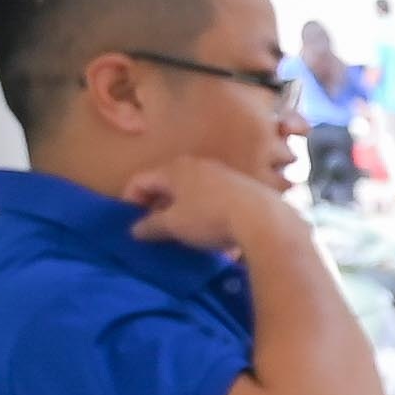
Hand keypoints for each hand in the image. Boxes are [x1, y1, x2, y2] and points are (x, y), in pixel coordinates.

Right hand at [126, 155, 308, 269]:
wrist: (264, 219)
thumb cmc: (210, 217)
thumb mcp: (174, 225)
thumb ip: (151, 226)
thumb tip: (134, 230)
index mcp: (174, 168)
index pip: (141, 180)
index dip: (130, 200)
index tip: (130, 221)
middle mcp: (197, 164)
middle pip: (166, 182)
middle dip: (155, 204)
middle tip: (152, 227)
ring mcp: (221, 173)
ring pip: (190, 189)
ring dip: (180, 208)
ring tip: (179, 230)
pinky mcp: (241, 186)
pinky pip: (211, 195)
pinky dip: (202, 209)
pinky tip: (207, 227)